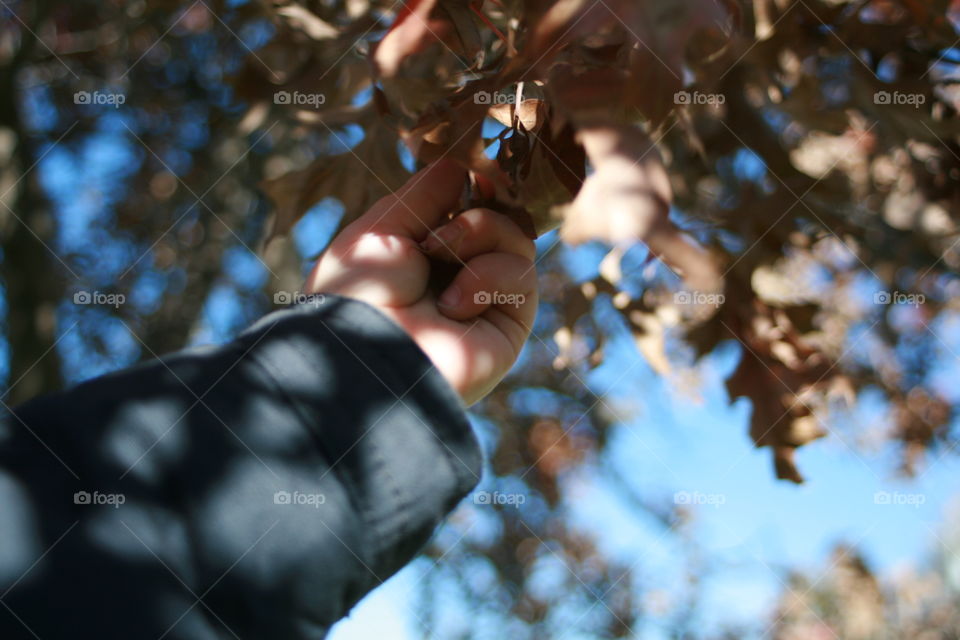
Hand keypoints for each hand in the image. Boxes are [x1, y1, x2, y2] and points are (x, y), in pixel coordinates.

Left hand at [304, 160, 537, 404]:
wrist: (367, 352)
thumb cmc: (361, 290)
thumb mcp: (381, 227)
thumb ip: (423, 195)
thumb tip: (460, 167)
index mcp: (423, 257)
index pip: (468, 210)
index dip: (475, 190)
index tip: (470, 178)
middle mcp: (457, 278)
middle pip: (501, 219)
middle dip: (475, 211)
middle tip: (439, 232)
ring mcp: (485, 302)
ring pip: (517, 239)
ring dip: (479, 234)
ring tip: (440, 259)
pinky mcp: (509, 325)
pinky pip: (522, 274)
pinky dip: (488, 276)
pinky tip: (454, 304)